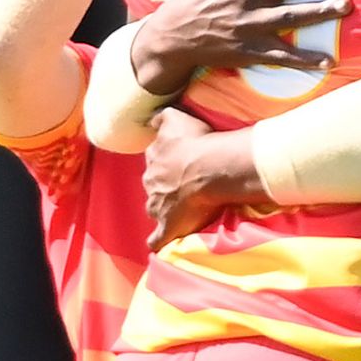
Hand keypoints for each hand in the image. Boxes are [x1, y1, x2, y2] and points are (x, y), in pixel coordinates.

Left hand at [142, 109, 220, 248]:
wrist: (210, 168)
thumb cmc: (196, 142)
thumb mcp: (175, 118)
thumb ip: (160, 117)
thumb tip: (151, 120)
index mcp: (154, 159)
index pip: (155, 160)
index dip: (168, 162)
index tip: (181, 163)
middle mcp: (151, 183)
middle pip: (155, 185)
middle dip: (166, 186)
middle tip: (187, 186)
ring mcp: (158, 207)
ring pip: (155, 208)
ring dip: (164, 210)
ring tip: (180, 211)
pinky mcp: (169, 227)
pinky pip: (157, 239)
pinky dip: (158, 241)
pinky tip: (162, 243)